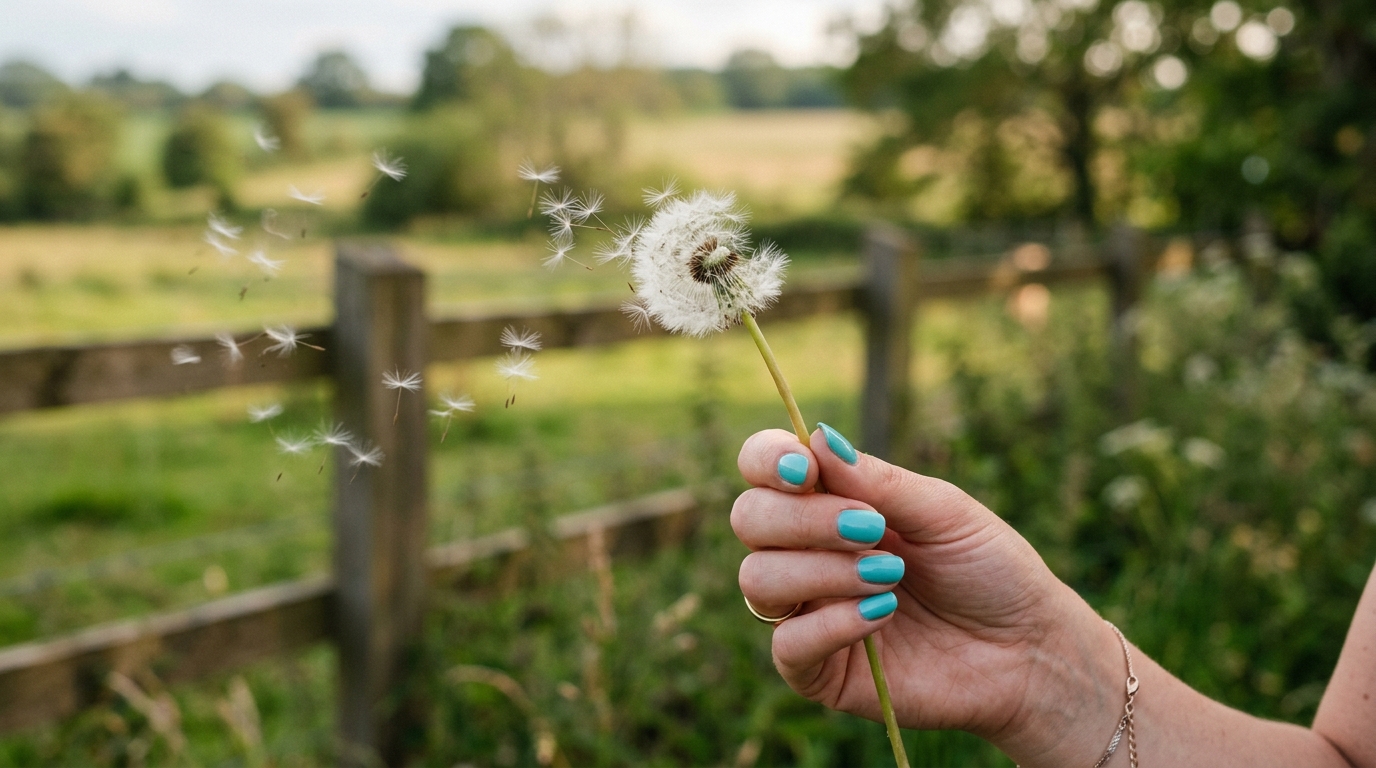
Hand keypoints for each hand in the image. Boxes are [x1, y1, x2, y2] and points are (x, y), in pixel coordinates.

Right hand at [733, 425, 1121, 764]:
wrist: (1028, 648)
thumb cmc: (989, 569)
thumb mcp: (943, 511)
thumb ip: (878, 481)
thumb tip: (817, 437)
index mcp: (828, 502)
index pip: (761, 468)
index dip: (767, 461)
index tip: (805, 470)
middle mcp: (806, 552)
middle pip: (749, 519)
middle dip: (804, 520)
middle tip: (871, 529)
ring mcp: (808, 611)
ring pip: (758, 580)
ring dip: (822, 571)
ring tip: (889, 576)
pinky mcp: (819, 670)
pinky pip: (786, 644)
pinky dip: (829, 623)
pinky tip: (882, 616)